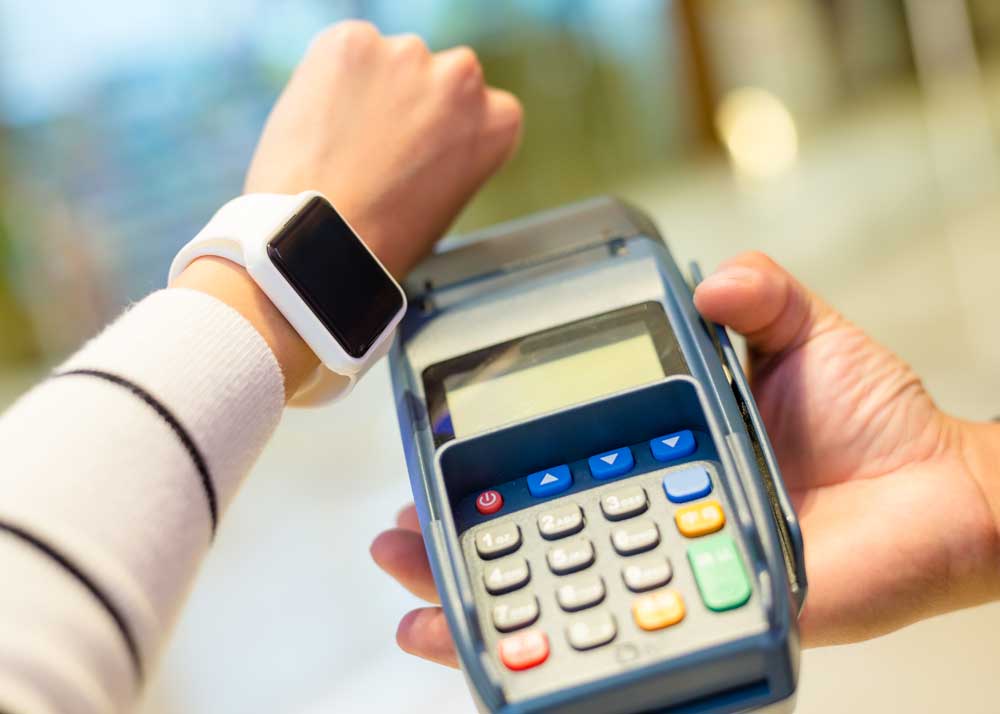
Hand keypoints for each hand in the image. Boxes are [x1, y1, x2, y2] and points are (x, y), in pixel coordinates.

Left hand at [245, 20, 522, 276]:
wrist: (322, 237)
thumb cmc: (382, 239)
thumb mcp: (448, 199)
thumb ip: (451, 149)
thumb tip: (425, 134)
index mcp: (499, 120)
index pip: (480, 104)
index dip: (444, 127)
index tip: (423, 148)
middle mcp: (462, 76)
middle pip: (437, 73)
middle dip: (412, 101)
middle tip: (381, 147)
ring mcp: (406, 54)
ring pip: (389, 59)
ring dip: (372, 88)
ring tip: (345, 143)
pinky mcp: (351, 43)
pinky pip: (342, 50)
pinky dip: (330, 78)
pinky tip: (322, 123)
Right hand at [370, 252, 999, 665]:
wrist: (940, 496)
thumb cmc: (875, 418)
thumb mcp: (807, 335)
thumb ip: (760, 295)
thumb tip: (709, 281)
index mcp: (657, 444)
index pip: (556, 457)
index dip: (491, 462)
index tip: (434, 456)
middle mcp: (651, 509)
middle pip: (534, 534)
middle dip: (457, 541)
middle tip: (400, 536)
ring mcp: (672, 566)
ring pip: (561, 592)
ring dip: (480, 600)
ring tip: (416, 596)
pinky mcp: (709, 613)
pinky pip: (631, 642)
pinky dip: (564, 657)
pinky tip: (499, 657)